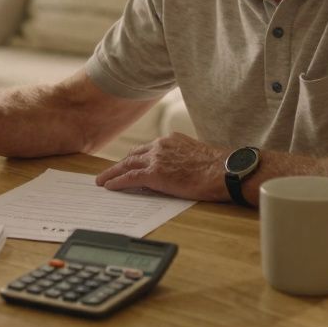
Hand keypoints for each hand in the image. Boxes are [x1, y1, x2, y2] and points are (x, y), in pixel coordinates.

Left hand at [94, 132, 228, 201]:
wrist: (225, 171)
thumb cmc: (218, 168)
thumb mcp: (196, 156)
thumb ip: (181, 159)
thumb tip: (176, 170)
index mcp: (171, 140)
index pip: (148, 148)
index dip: (136, 157)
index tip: (129, 163)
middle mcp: (161, 145)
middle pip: (134, 154)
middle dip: (121, 164)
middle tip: (110, 172)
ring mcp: (156, 158)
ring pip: (127, 164)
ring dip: (113, 173)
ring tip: (102, 181)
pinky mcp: (155, 173)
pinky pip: (130, 177)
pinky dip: (117, 181)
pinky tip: (109, 186)